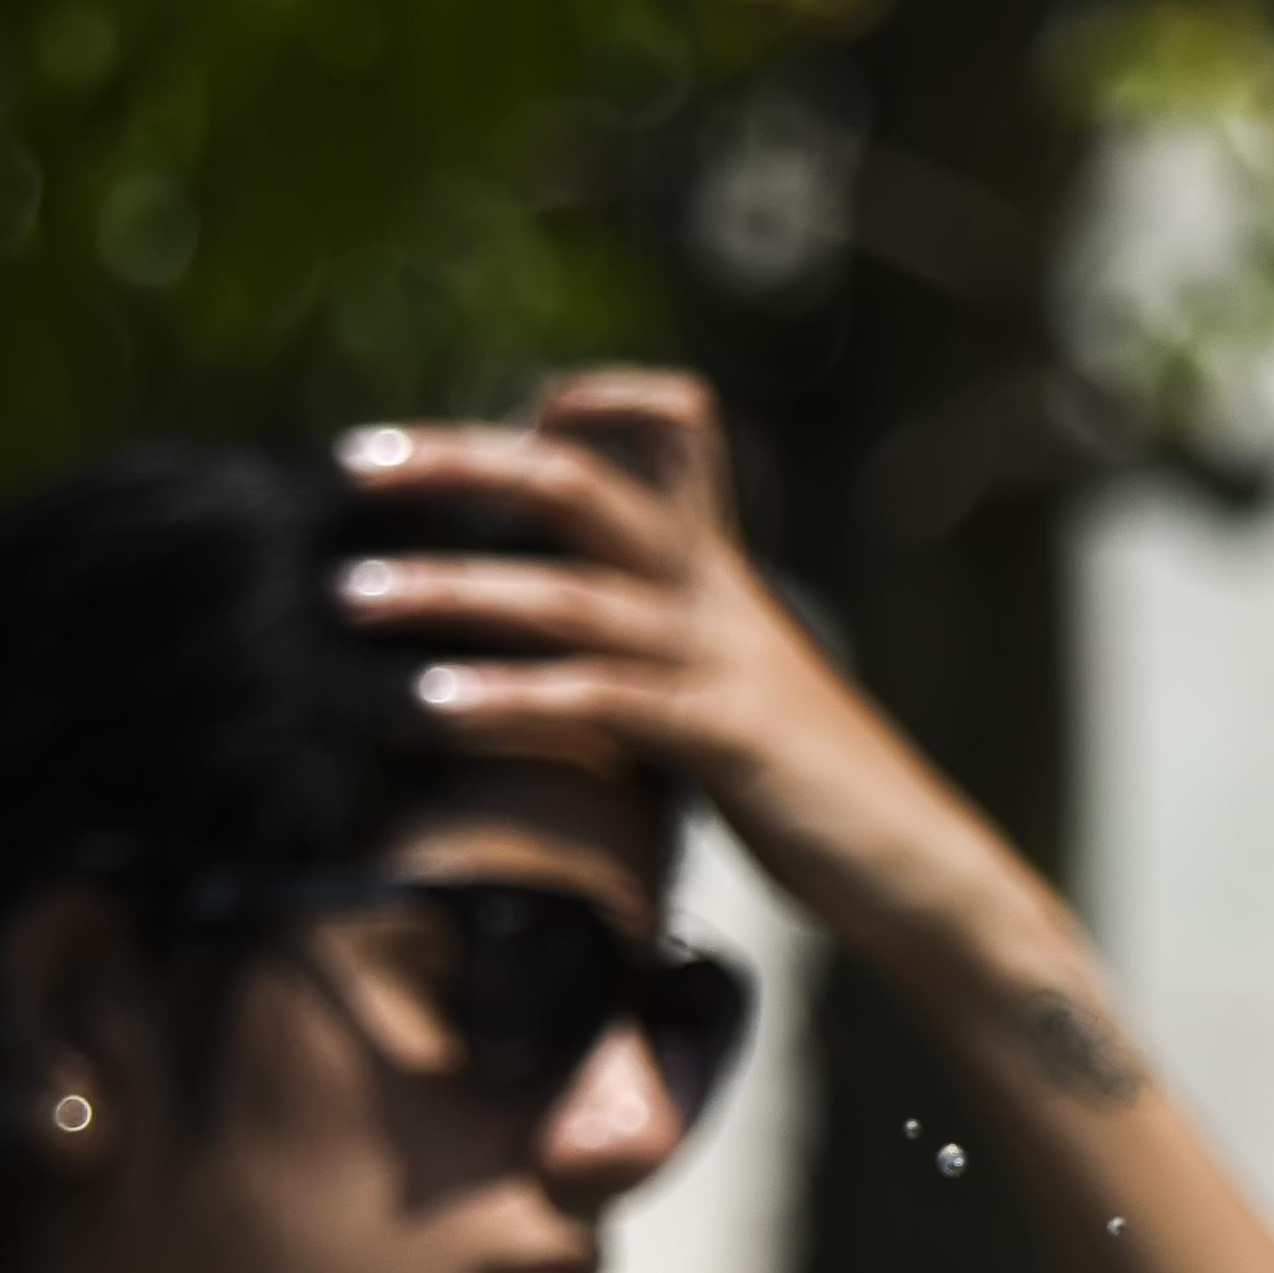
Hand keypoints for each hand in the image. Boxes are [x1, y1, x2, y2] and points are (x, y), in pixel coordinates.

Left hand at [334, 375, 1037, 972]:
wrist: (920, 871)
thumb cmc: (815, 800)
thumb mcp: (727, 697)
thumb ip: (650, 654)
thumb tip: (560, 652)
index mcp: (720, 573)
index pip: (667, 427)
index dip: (577, 400)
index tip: (486, 419)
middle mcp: (718, 593)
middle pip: (580, 481)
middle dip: (463, 461)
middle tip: (356, 460)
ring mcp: (724, 660)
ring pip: (571, 592)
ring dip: (451, 586)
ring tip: (353, 594)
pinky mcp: (731, 736)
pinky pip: (606, 699)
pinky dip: (514, 695)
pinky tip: (434, 703)